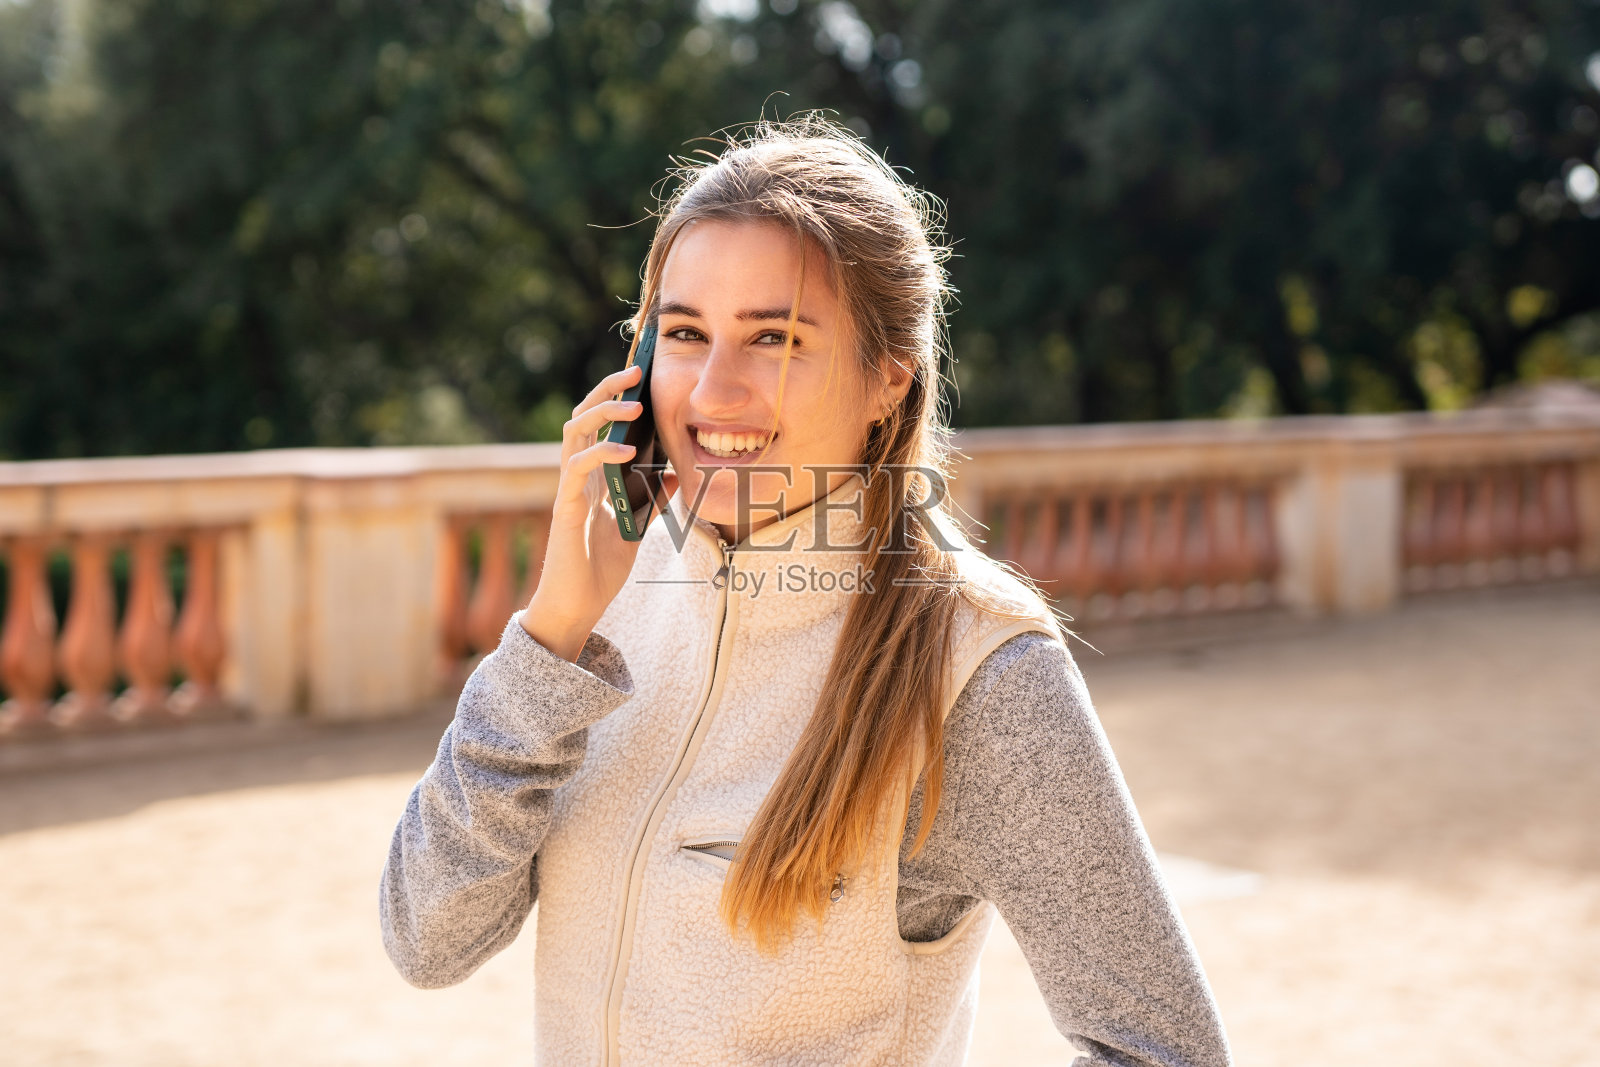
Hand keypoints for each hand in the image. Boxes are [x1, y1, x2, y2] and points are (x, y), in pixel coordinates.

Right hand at [521, 362, 677, 660]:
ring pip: (574, 431)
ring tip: (633, 403)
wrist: (577, 607)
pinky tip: (626, 449)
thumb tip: (677, 471)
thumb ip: (653, 498)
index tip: (643, 378)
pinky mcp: (565, 507)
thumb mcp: (637, 527)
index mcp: (593, 477)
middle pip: (583, 416)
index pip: (600, 424)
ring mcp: (568, 489)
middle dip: (607, 390)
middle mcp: (577, 476)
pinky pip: (576, 467)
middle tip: (636, 371)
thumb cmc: (599, 570)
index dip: (617, 398)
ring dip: (603, 412)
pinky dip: (601, 453)